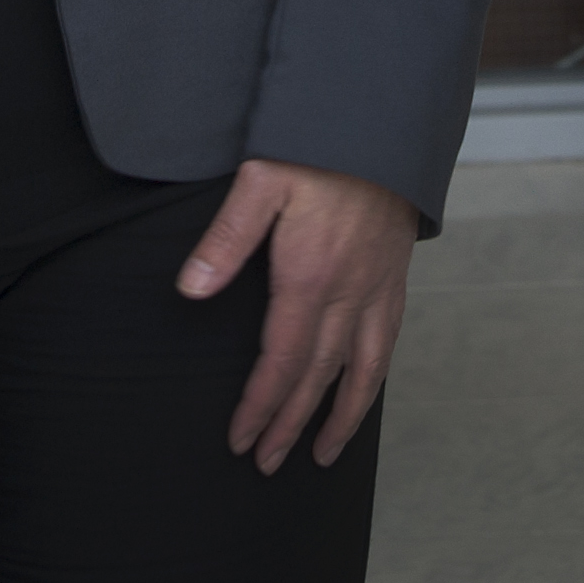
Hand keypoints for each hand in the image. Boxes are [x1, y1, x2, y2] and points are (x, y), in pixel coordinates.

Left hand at [180, 156, 417, 470]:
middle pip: (317, 377)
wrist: (380, 120)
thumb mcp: (260, 181)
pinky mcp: (394, 277)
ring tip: (324, 454)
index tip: (241, 438)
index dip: (261, 406)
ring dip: (341, 417)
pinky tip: (363, 390)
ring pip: (363, 370)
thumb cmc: (316, 145)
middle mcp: (347, 292)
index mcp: (309, 276)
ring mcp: (376, 288)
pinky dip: (375, 378)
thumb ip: (226, 240)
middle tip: (266, 462)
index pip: (281, 361)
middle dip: (290, 425)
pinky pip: (388, 342)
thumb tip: (190, 290)